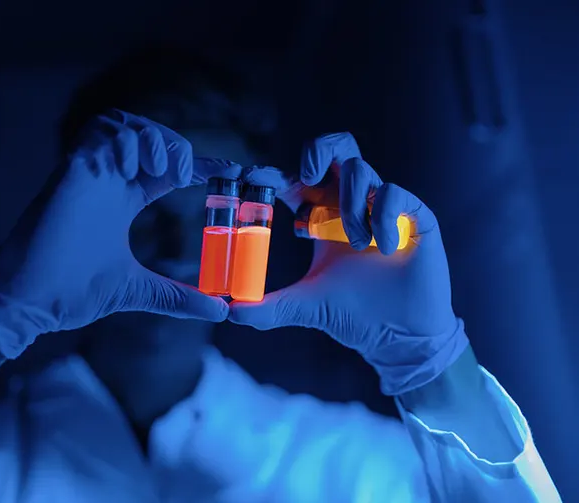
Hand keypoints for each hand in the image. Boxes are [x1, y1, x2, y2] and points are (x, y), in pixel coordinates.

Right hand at [0, 110, 236, 358]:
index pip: (167, 169)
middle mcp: (108, 181)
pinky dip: (125, 142)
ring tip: (165, 172)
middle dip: (176, 145)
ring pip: (123, 124)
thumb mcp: (138, 291)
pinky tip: (136, 172)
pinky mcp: (71, 172)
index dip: (200, 165)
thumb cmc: (72, 293)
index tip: (232, 172)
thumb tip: (221, 310)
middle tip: (188, 175)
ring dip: (152, 138)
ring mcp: (89, 173)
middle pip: (148, 134)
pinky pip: (98, 133)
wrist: (29, 303)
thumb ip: (178, 297)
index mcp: (123, 200)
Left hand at [229, 133, 469, 394]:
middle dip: (318, 150)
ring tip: (356, 243)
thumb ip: (267, 307)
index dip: (273, 173)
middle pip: (336, 148)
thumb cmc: (352, 314)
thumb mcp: (303, 306)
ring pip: (360, 169)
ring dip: (349, 204)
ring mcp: (382, 206)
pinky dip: (383, 217)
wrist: (398, 337)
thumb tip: (230, 311)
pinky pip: (393, 193)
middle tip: (308, 178)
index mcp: (320, 215)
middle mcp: (349, 203)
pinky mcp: (413, 215)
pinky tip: (384, 249)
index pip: (295, 179)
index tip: (255, 179)